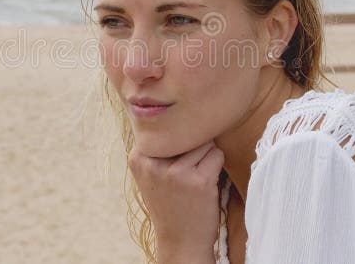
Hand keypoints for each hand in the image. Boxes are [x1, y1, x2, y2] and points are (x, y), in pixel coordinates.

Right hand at [128, 140, 224, 262]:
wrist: (180, 242)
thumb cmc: (170, 203)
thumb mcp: (151, 173)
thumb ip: (157, 146)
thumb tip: (177, 113)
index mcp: (137, 156)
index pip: (168, 128)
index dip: (178, 143)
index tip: (174, 165)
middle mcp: (152, 162)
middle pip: (186, 133)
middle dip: (192, 149)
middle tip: (186, 175)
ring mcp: (174, 172)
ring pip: (204, 142)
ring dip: (207, 157)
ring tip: (196, 179)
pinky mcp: (198, 181)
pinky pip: (217, 154)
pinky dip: (216, 167)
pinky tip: (205, 185)